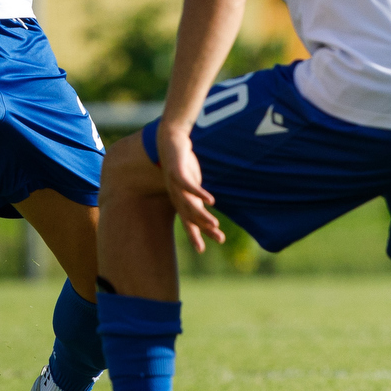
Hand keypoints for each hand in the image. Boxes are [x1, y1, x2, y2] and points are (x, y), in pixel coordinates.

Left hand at [154, 122, 225, 252]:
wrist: (170, 139)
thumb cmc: (182, 162)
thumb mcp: (191, 181)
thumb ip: (197, 194)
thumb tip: (207, 205)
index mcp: (180, 198)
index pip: (188, 221)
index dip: (194, 235)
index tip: (202, 250)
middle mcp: (176, 195)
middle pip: (190, 216)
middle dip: (204, 229)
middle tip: (220, 239)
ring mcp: (174, 184)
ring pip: (189, 204)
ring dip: (202, 215)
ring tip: (215, 224)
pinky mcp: (177, 171)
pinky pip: (188, 185)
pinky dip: (199, 194)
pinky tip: (211, 201)